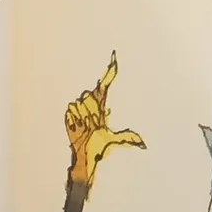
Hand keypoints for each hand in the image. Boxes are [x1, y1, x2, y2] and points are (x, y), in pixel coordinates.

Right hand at [64, 53, 143, 187]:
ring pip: (79, 103)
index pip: (107, 85)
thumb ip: (127, 138)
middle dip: (90, 109)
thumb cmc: (98, 148)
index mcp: (102, 106)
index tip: (114, 57)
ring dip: (83, 117)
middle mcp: (91, 104)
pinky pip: (71, 109)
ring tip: (85, 128)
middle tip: (92, 125)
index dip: (110, 72)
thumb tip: (143, 142)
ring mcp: (79, 107)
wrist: (83, 155)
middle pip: (88, 95)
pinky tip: (77, 127)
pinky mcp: (69, 112)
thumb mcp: (113, 141)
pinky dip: (74, 119)